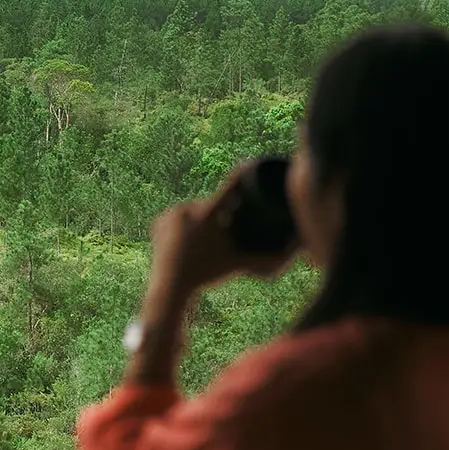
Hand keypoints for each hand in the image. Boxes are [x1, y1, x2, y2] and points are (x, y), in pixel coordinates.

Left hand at [148, 160, 297, 303]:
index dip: (240, 175)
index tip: (248, 164)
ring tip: (202, 238)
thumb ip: (264, 258)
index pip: (230, 187)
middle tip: (219, 237)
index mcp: (208, 214)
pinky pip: (176, 217)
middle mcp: (188, 208)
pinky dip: (181, 224)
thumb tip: (290, 257)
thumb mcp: (237, 264)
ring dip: (199, 220)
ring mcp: (171, 213)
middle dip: (218, 216)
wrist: (170, 285)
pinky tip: (183, 234)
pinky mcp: (158, 221)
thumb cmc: (207, 273)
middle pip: (211, 206)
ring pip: (193, 212)